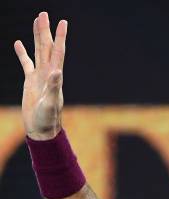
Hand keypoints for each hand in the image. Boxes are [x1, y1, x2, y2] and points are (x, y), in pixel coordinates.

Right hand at [14, 12, 67, 139]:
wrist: (42, 129)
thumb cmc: (48, 119)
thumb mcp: (50, 103)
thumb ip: (54, 87)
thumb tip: (57, 72)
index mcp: (55, 76)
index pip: (58, 52)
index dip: (60, 37)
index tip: (63, 22)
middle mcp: (49, 73)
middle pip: (47, 47)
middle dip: (46, 30)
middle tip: (44, 13)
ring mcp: (39, 76)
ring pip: (38, 51)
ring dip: (37, 36)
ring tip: (36, 20)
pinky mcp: (30, 81)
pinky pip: (26, 63)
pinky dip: (22, 53)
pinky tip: (18, 43)